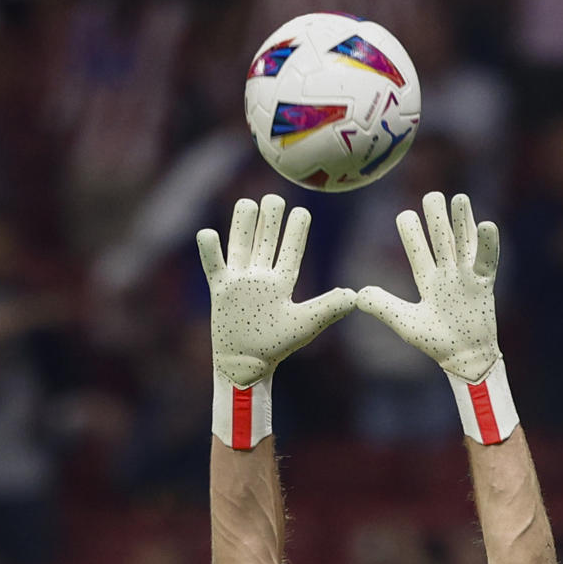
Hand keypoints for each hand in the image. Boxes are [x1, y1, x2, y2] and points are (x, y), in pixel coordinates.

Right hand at [196, 195, 355, 388]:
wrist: (246, 365)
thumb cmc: (277, 347)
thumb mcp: (305, 325)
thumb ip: (328, 307)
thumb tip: (355, 295)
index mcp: (282, 283)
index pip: (290, 251)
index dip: (296, 232)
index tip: (302, 210)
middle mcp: (260, 277)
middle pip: (265, 241)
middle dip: (270, 220)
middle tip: (274, 198)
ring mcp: (240, 281)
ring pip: (241, 245)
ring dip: (243, 225)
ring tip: (248, 202)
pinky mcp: (221, 290)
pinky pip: (213, 266)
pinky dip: (210, 250)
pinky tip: (207, 232)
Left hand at [356, 191, 501, 383]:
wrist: (463, 358)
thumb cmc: (436, 342)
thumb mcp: (405, 323)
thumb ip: (383, 307)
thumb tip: (358, 294)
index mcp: (428, 280)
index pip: (418, 251)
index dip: (412, 234)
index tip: (405, 215)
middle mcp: (447, 274)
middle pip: (442, 240)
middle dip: (436, 219)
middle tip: (431, 196)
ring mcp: (466, 277)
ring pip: (462, 244)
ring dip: (460, 221)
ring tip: (458, 198)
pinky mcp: (483, 285)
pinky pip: (486, 261)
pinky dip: (487, 243)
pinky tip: (486, 223)